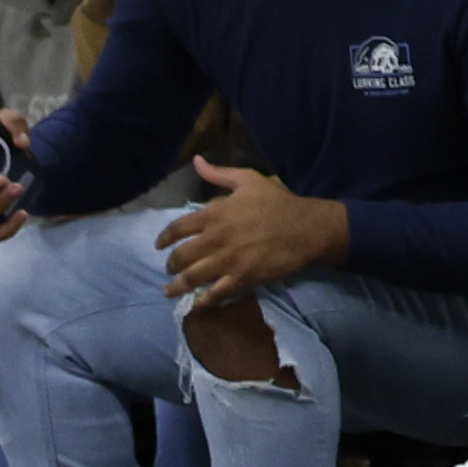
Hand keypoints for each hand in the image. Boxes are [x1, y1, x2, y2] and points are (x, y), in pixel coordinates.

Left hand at [158, 159, 352, 306]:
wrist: (307, 228)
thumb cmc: (278, 202)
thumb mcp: (248, 180)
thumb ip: (218, 174)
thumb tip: (196, 161)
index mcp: (213, 214)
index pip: (178, 228)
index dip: (165, 238)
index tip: (159, 245)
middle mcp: (215, 239)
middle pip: (182, 256)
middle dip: (171, 264)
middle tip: (168, 268)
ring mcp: (229, 261)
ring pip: (194, 277)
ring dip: (178, 286)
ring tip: (169, 291)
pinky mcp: (244, 278)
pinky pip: (218, 292)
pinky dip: (204, 301)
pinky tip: (195, 305)